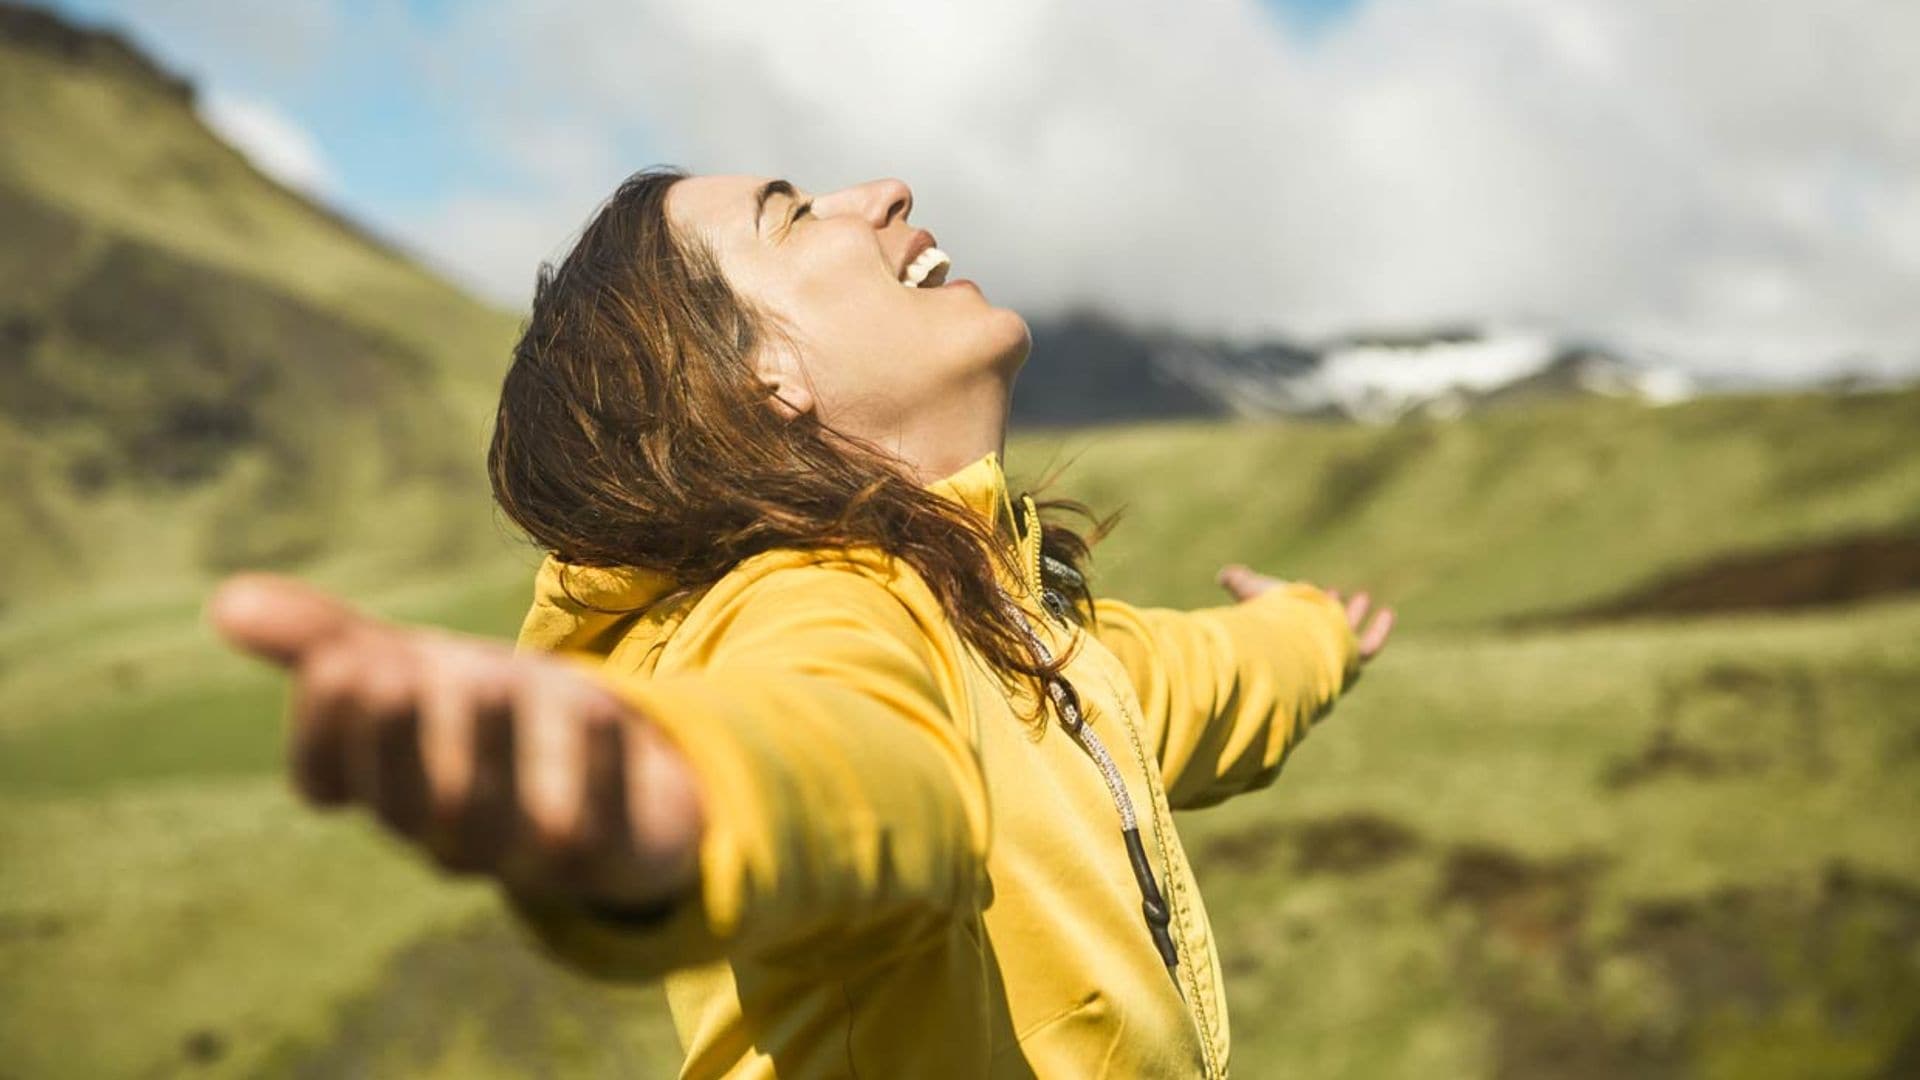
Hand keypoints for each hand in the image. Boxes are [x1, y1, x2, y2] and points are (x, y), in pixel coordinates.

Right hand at [206, 573, 702, 910]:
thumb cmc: (484, 716)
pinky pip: (597, 828)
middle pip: (406, 803)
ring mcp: (526, 850)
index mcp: (385, 787)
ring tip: (488, 677)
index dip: (324, 727)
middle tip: (395, 666)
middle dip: (397, 737)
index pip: (326, 779)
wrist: (615, 768)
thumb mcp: (408, 667)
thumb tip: (224, 600)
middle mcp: (446, 830)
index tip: (341, 659)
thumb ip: (324, 640)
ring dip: (489, 748)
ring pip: (495, 822)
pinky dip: (596, 768)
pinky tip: (598, 706)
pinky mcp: (610, 851)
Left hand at [1216, 563, 1394, 662]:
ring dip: (1353, 616)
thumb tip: (1224, 575)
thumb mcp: (1253, 593)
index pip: (1292, 625)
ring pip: (1346, 638)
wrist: (1288, 644)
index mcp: (1282, 640)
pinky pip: (1369, 647)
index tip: (1306, 588)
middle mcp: (1305, 653)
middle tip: (1334, 592)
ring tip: (1363, 596)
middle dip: (1326, 610)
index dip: (1299, 607)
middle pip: (1319, 633)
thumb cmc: (1268, 621)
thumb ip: (1240, 582)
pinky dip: (1379, 630)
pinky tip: (1388, 612)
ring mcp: (1329, 657)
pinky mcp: (1350, 659)